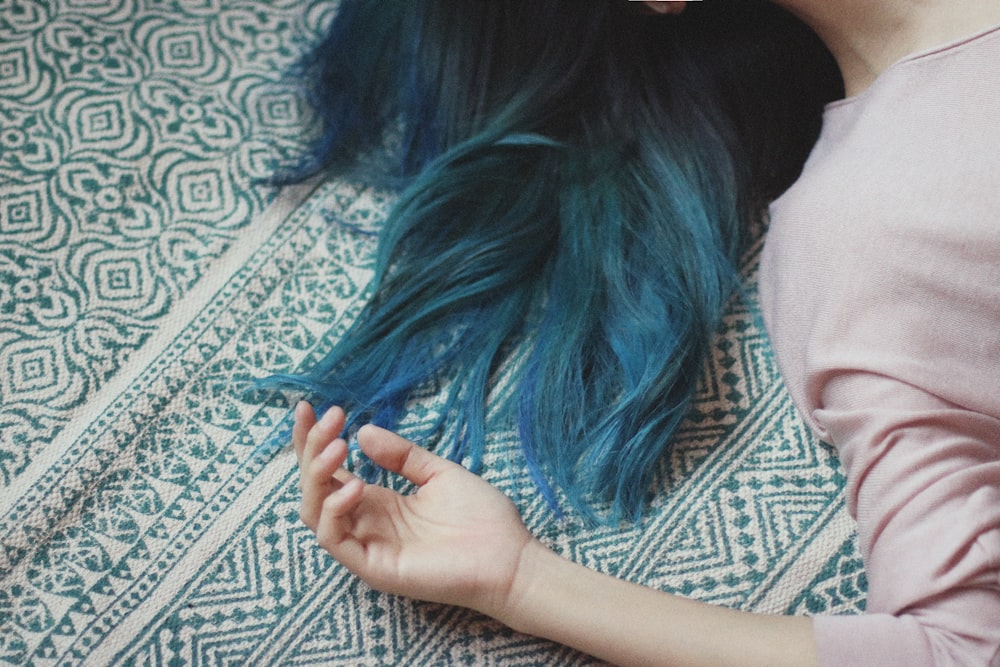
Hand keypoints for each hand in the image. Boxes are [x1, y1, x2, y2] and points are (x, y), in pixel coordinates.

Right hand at [293, 402, 535, 617]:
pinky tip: (355, 485)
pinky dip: (333, 510)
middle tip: (329, 419)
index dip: (312, 441)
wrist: (510, 556)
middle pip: (315, 487)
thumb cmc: (481, 519)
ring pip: (314, 512)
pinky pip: (334, 540)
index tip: (307, 407)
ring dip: (317, 475)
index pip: (330, 472)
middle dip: (311, 449)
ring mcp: (367, 546)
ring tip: (337, 446)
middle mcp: (366, 523)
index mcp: (379, 502)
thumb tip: (363, 432)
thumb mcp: (438, 473)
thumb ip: (402, 455)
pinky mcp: (374, 567)